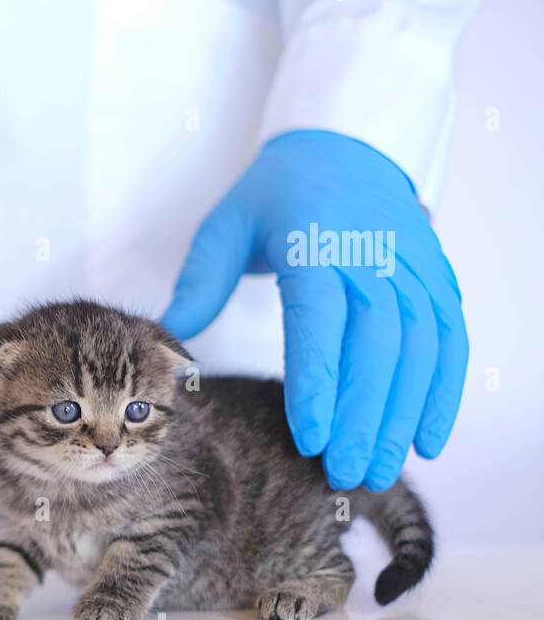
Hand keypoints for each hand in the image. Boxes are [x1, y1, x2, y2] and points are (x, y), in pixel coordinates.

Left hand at [160, 130, 466, 490]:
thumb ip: (201, 283)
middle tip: (344, 474)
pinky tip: (427, 442)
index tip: (310, 437)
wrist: (346, 144)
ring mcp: (412, 268)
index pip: (320, 320)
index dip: (319, 382)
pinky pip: (450, 340)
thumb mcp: (226, 225)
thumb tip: (170, 337)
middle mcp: (372, 256)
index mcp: (314, 243)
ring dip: (404, 415)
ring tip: (379, 470)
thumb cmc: (275, 195)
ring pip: (419, 350)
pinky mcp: (436, 279)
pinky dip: (443, 392)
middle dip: (364, 416)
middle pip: (377, 345)